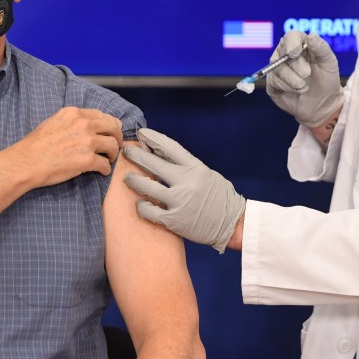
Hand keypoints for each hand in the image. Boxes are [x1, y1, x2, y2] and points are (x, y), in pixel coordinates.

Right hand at [6, 107, 122, 188]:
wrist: (26, 162)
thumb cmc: (35, 145)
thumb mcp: (53, 122)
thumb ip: (72, 121)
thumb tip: (87, 126)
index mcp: (74, 113)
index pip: (101, 115)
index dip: (109, 124)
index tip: (111, 131)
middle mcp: (83, 124)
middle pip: (112, 127)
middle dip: (117, 136)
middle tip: (116, 145)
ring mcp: (87, 141)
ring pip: (113, 145)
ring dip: (113, 153)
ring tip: (109, 159)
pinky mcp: (88, 159)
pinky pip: (105, 164)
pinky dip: (105, 169)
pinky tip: (102, 171)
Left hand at [122, 128, 245, 253]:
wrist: (232, 224)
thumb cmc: (220, 197)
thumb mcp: (207, 174)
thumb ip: (186, 166)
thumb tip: (160, 153)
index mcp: (196, 168)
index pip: (170, 147)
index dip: (153, 138)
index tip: (141, 134)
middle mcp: (186, 182)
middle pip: (154, 164)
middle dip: (136, 156)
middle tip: (126, 151)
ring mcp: (179, 201)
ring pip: (147, 187)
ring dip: (134, 180)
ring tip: (127, 178)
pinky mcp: (174, 220)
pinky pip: (149, 211)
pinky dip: (142, 206)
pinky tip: (140, 203)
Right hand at [265, 31, 343, 126]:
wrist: (323, 104)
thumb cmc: (327, 80)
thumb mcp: (329, 62)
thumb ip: (321, 48)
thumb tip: (311, 36)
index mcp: (300, 44)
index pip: (290, 37)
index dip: (291, 44)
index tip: (296, 53)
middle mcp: (285, 54)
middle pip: (282, 53)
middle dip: (296, 66)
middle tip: (307, 74)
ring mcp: (277, 68)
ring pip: (277, 69)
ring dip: (294, 79)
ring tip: (305, 86)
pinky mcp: (272, 83)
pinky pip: (274, 82)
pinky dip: (288, 88)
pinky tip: (297, 91)